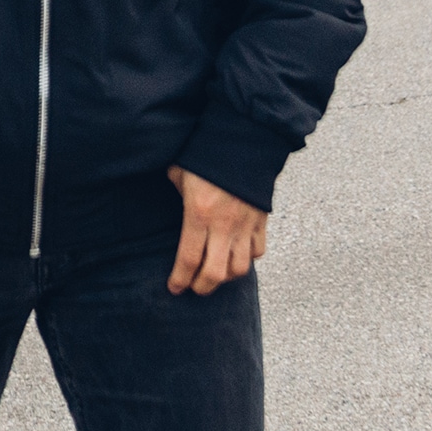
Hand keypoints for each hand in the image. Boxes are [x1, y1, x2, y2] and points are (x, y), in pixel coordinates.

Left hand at [167, 166, 267, 294]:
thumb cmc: (207, 154)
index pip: (188, 259)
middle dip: (202, 287)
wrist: (246, 141)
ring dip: (226, 277)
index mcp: (198, 214)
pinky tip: (237, 256)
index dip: (180, 279)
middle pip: (215, 273)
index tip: (174, 289)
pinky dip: (248, 259)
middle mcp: (223, 225)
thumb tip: (170, 190)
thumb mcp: (181, 170)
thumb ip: (175, 187)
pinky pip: (258, 251)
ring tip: (215, 275)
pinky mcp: (261, 221)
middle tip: (194, 288)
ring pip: (240, 268)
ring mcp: (245, 225)